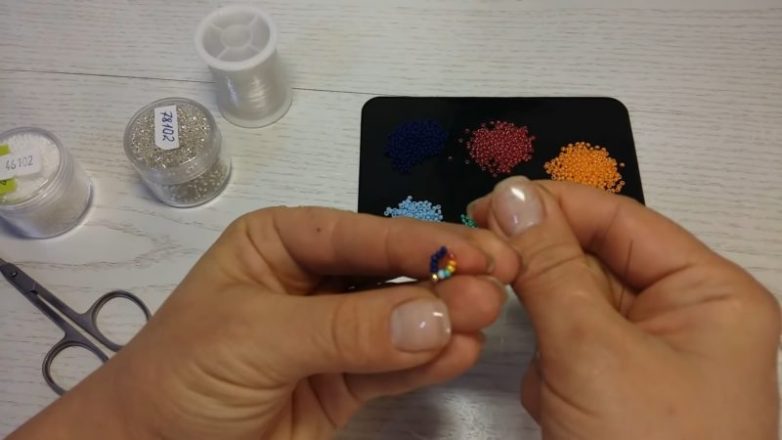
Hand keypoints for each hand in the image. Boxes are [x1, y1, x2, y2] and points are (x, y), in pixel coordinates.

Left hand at [11, 207, 517, 439]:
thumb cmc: (183, 375)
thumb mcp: (256, 337)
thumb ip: (346, 328)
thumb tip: (438, 316)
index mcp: (280, 243)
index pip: (359, 234)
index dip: (417, 240)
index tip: (475, 250)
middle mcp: (313, 280)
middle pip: (388, 273)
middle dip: (441, 277)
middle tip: (500, 282)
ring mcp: (333, 334)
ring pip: (399, 319)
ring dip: (444, 318)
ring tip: (488, 316)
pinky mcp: (345, 384)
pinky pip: (393, 367)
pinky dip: (428, 362)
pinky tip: (462, 352)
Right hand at [470, 177, 779, 438]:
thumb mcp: (593, 352)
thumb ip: (549, 266)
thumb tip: (514, 195)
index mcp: (708, 295)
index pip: (621, 220)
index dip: (554, 205)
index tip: (488, 203)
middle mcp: (683, 318)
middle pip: (595, 260)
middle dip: (543, 273)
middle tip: (484, 264)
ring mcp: (647, 358)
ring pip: (573, 306)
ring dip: (546, 331)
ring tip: (544, 367)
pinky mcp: (615, 391)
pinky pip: (567, 349)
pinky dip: (548, 368)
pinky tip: (554, 403)